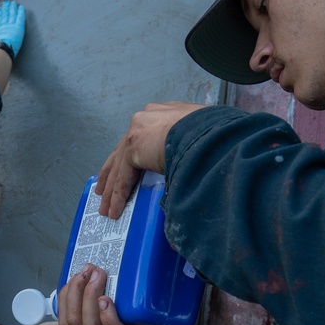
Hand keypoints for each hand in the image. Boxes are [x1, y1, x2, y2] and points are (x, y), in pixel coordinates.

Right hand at [0, 0, 25, 59]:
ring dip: (13, 8)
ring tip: (13, 3)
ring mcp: (11, 26)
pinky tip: (21, 7)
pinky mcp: (18, 26)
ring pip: (12, 14)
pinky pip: (20, 17)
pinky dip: (21, 12)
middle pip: (5, 15)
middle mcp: (4, 27)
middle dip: (6, 8)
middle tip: (7, 2)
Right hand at [57, 264, 212, 324]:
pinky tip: (107, 302)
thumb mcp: (140, 323)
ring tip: (98, 276)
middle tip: (87, 270)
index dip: (66, 295)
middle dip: (74, 291)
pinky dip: (109, 319)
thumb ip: (130, 305)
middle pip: (74, 322)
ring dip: (89, 298)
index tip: (79, 273)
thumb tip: (129, 271)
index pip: (69, 320)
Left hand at [96, 101, 206, 217]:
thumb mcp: (204, 140)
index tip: (128, 167)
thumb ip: (192, 149)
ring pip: (119, 165)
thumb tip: (197, 167)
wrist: (213, 131)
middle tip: (105, 188)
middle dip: (113, 171)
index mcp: (167, 113)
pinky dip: (118, 195)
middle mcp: (149, 117)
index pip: (144, 136)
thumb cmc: (220, 137)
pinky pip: (122, 177)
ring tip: (106, 207)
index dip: (134, 155)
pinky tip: (114, 210)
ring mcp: (139, 128)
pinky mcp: (134, 145)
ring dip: (112, 188)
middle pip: (124, 149)